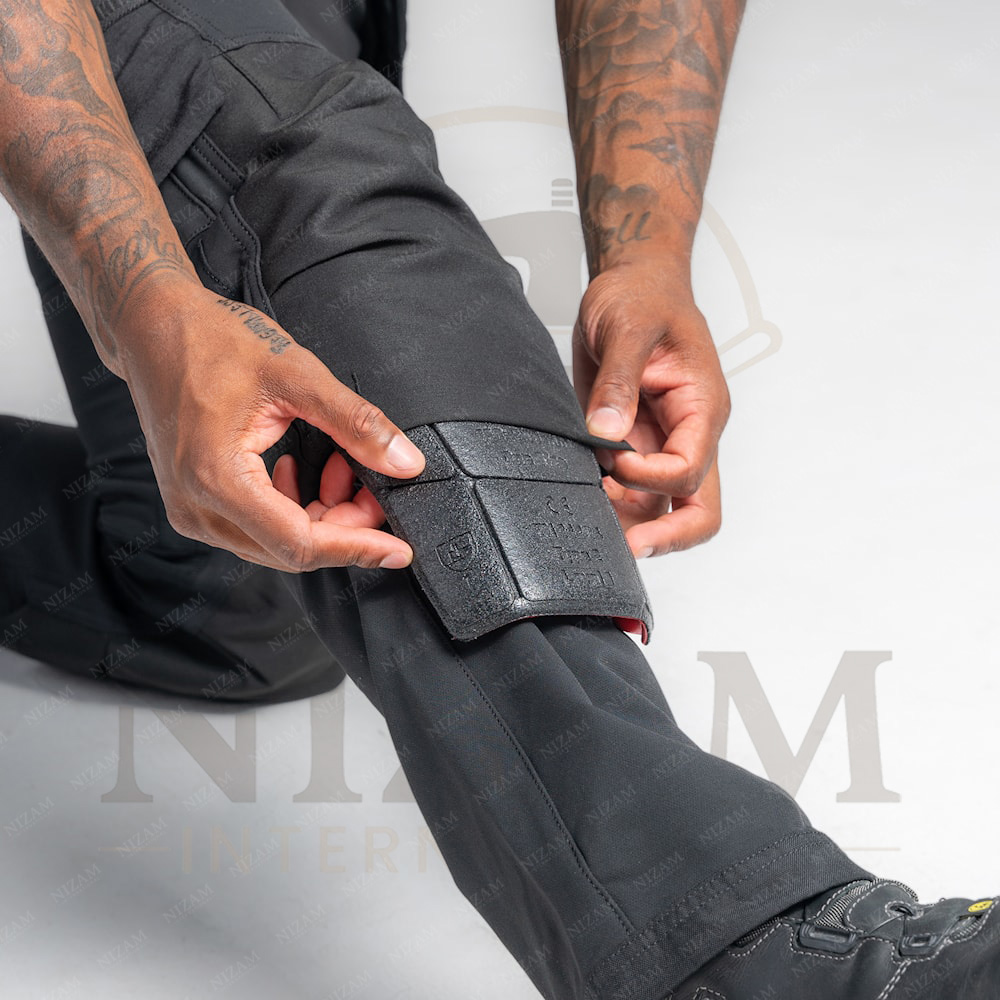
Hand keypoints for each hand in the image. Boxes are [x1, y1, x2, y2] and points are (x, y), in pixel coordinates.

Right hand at [114, 276, 424, 572]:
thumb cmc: (212, 342)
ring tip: (341, 468)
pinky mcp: (194, 503)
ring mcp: (191, 510)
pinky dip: (294, 508)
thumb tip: (406, 463)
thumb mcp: (298, 375)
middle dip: (345, 528)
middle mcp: (197, 507)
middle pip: (291, 550)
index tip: (399, 550)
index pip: (301, 543)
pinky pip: (256, 528)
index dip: (357, 549)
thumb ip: (357, 423)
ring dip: (321, 517)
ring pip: (276, 543)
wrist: (153, 327)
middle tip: (376, 491)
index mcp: (217, 479)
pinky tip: (306, 471)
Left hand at [573, 258, 729, 557]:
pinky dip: (609, 506)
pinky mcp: (634, 447)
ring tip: (586, 522)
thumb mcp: (629, 326)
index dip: (650, 478)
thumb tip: (607, 432)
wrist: (630, 286)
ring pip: (662, 511)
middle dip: (664, 537)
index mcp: (702, 408)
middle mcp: (688, 436)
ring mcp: (662, 446)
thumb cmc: (643, 297)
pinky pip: (631, 494)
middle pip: (697, 511)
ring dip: (628, 525)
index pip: (690, 470)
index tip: (612, 461)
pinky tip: (579, 501)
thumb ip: (619, 382)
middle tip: (622, 551)